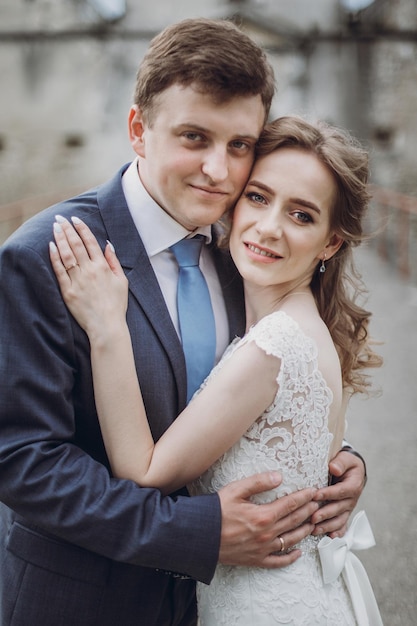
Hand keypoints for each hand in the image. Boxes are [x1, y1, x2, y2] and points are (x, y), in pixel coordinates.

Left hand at [49, 216, 127, 340]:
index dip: (82, 228)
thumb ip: (114, 262)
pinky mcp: (68, 291)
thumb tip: (108, 245)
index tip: (75, 219)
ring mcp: (77, 281)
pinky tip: (51, 246)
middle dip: (67, 229)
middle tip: (60, 218)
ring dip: (60, 239)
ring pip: (66, 255)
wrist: (106, 326)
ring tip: (55, 227)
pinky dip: (55, 257)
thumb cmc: (116, 304)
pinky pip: (59, 271)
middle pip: (76, 245)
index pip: (90, 242)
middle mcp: (89, 271)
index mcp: (103, 267)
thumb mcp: (122, 281)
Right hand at [218, 472, 318, 568]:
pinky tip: (298, 553)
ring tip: (313, 523)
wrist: (200, 536)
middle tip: (319, 503)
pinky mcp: (256, 560)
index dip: (304, 497)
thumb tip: (279, 476)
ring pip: (291, 540)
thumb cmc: (215, 510)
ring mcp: (263, 549)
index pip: (291, 504)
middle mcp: (267, 534)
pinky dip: (290, 557)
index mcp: (264, 515)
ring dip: (304, 531)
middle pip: (294, 521)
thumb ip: (258, 482)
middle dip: (308, 511)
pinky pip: (278, 561)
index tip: (314, 491)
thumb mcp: (235, 490)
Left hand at [311, 450, 365, 537]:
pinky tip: (330, 537)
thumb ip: (340, 462)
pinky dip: (336, 532)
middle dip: (325, 514)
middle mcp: (352, 499)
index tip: (315, 494)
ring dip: (327, 526)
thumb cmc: (346, 464)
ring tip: (314, 530)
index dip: (328, 494)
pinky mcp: (344, 514)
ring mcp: (348, 508)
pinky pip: (342, 525)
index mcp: (353, 485)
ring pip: (339, 520)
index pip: (341, 491)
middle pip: (339, 508)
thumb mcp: (345, 458)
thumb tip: (333, 468)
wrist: (352, 471)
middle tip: (313, 518)